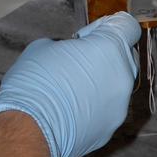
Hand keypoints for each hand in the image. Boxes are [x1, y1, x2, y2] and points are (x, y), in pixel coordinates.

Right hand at [0, 12, 140, 156]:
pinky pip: (107, 110)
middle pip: (125, 57)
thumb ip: (71, 45)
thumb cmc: (35, 83)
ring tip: (71, 88)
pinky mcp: (109, 129)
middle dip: (106, 55)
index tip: (88, 35)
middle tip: (78, 60)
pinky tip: (70, 109)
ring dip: (100, 82)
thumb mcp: (45, 46)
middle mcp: (122, 78)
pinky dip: (94, 106)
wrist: (29, 130)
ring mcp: (119, 107)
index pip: (127, 27)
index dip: (107, 26)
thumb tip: (74, 53)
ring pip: (116, 86)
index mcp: (110, 49)